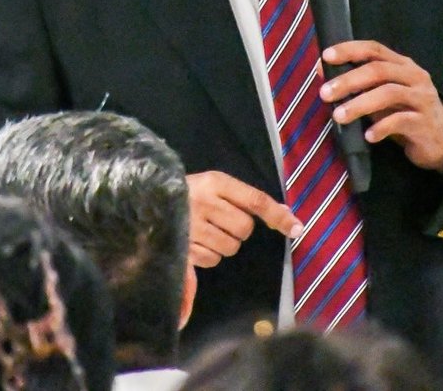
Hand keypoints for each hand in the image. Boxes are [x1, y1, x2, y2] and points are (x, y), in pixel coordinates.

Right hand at [186, 170, 302, 267]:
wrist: (145, 197)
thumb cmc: (188, 192)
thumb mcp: (216, 186)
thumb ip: (248, 200)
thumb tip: (288, 216)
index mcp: (215, 182)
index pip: (256, 200)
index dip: (278, 216)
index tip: (297, 228)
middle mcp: (204, 201)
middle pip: (244, 229)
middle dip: (237, 229)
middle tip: (219, 220)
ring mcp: (190, 225)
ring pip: (229, 248)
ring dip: (222, 244)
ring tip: (203, 231)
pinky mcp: (180, 247)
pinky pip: (211, 260)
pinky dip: (207, 255)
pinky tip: (194, 243)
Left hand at [320, 40, 442, 172]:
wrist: (441, 140)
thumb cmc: (405, 113)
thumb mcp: (380, 96)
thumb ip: (357, 83)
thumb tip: (321, 70)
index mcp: (402, 65)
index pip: (374, 49)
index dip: (350, 50)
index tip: (326, 56)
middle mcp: (414, 77)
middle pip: (379, 70)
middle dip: (349, 80)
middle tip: (324, 93)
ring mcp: (422, 99)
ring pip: (389, 93)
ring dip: (360, 104)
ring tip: (338, 116)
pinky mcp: (425, 123)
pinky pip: (401, 121)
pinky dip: (381, 128)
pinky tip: (367, 136)